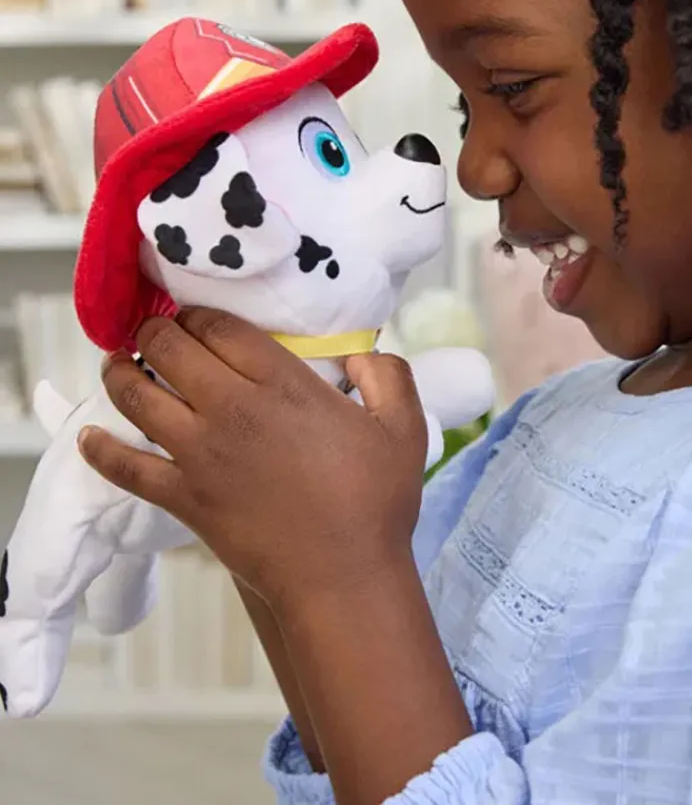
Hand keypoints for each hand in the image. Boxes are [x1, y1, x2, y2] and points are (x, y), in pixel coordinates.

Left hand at [77, 308, 428, 610]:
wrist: (343, 578)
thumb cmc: (376, 501)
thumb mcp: (404, 427)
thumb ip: (388, 375)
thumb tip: (362, 354)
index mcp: (283, 385)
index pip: (219, 327)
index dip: (198, 312)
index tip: (195, 314)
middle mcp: (232, 409)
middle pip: (171, 349)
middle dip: (155, 330)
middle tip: (155, 330)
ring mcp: (200, 454)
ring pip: (138, 396)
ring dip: (120, 373)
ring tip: (118, 364)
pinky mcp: (184, 497)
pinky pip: (126, 468)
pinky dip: (100, 451)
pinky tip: (88, 438)